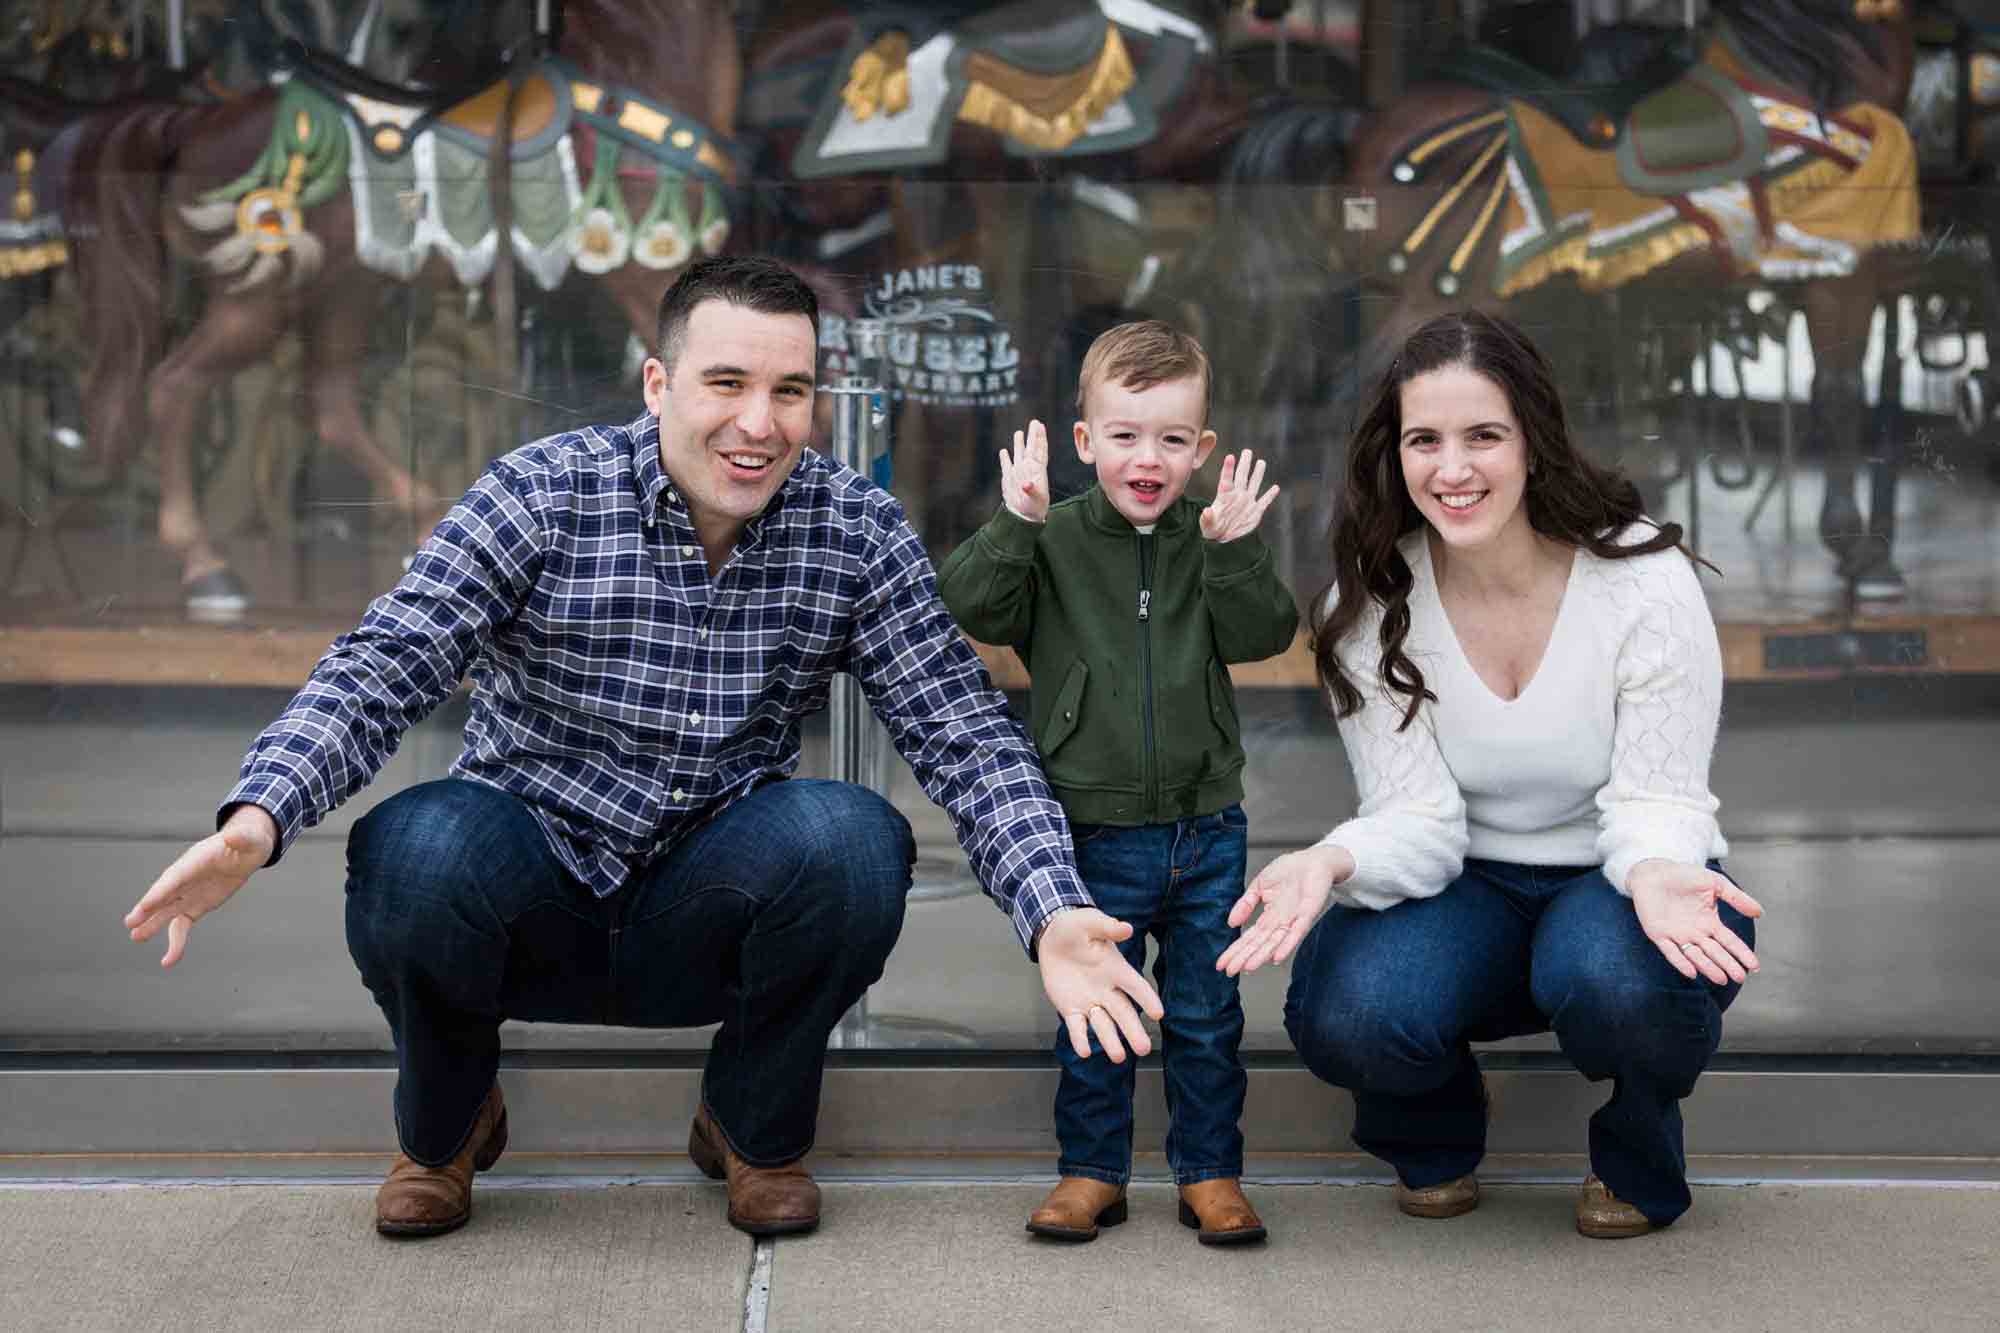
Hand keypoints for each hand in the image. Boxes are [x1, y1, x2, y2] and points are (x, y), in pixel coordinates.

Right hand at [124, 805, 276, 968]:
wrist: (246, 850)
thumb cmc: (247, 841)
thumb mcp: (249, 838)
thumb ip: (241, 837)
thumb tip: (234, 836)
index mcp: (195, 860)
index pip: (176, 878)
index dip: (162, 891)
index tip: (146, 905)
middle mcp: (186, 878)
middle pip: (164, 894)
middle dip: (149, 908)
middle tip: (131, 922)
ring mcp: (188, 893)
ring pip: (167, 912)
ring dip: (152, 925)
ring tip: (136, 937)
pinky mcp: (194, 907)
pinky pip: (181, 926)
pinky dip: (175, 942)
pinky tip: (169, 960)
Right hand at [998, 419, 1050, 523]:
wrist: (1023, 516)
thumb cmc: (1034, 508)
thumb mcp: (1035, 499)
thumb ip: (1032, 491)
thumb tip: (1027, 485)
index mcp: (1037, 471)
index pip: (1039, 450)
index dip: (1041, 438)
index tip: (1041, 426)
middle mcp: (1028, 469)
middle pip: (1031, 448)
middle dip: (1032, 435)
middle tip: (1034, 421)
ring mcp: (1019, 473)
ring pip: (1019, 454)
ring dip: (1019, 443)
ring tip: (1019, 432)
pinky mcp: (1009, 479)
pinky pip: (1007, 465)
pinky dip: (1005, 458)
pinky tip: (1003, 451)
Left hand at [1037, 907, 1165, 1061]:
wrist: (1052, 937)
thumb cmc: (1077, 927)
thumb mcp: (1090, 922)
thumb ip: (1107, 927)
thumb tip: (1126, 928)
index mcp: (1116, 969)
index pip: (1135, 986)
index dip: (1147, 998)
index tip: (1158, 1014)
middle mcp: (1107, 989)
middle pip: (1123, 1013)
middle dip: (1133, 1031)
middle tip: (1144, 1049)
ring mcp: (1089, 1001)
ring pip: (1103, 1024)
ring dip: (1110, 1040)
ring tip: (1118, 1057)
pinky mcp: (1071, 1009)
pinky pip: (1077, 1027)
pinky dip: (1080, 1039)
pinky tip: (1084, 1052)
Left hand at [1199, 449, 1279, 542]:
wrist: (1223, 538)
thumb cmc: (1212, 529)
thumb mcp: (1208, 525)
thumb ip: (1207, 518)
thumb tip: (1207, 511)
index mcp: (1224, 496)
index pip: (1226, 479)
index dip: (1228, 468)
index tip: (1230, 456)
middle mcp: (1236, 495)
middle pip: (1242, 476)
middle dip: (1245, 464)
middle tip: (1247, 451)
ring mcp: (1246, 502)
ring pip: (1254, 484)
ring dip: (1258, 474)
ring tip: (1261, 462)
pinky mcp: (1255, 511)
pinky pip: (1264, 501)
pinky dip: (1270, 495)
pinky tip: (1275, 488)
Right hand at [1216, 844, 1352, 975]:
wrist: (1313, 859)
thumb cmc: (1289, 871)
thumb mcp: (1259, 886)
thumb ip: (1245, 904)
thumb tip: (1230, 923)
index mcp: (1269, 917)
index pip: (1249, 938)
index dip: (1235, 950)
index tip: (1221, 964)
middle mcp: (1280, 922)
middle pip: (1259, 944)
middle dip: (1243, 957)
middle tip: (1229, 971)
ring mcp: (1293, 919)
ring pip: (1275, 942)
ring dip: (1261, 955)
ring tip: (1247, 968)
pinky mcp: (1307, 913)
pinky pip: (1296, 932)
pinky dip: (1287, 945)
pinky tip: (1277, 957)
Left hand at [1626, 859, 1763, 984]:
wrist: (1653, 871)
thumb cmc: (1684, 876)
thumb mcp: (1714, 883)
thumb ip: (1736, 898)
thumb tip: (1760, 912)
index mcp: (1710, 922)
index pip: (1729, 942)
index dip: (1741, 953)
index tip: (1754, 967)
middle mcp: (1695, 932)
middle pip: (1715, 952)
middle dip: (1728, 965)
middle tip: (1740, 978)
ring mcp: (1677, 935)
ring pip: (1695, 955)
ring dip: (1708, 967)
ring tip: (1721, 979)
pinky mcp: (1658, 934)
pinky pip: (1671, 952)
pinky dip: (1681, 962)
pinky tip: (1692, 972)